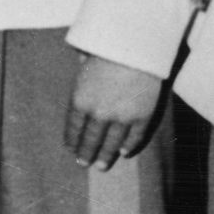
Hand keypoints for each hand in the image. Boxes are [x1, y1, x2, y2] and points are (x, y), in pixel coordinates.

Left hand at [65, 55, 162, 169]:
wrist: (138, 46)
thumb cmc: (109, 47)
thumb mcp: (86, 56)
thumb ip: (83, 66)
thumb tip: (80, 58)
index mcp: (80, 100)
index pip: (73, 127)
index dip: (72, 141)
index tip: (71, 150)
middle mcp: (98, 113)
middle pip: (90, 139)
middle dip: (86, 153)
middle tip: (83, 163)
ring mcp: (121, 117)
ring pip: (111, 143)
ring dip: (105, 156)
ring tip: (101, 166)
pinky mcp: (141, 117)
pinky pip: (134, 136)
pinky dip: (129, 145)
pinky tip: (124, 152)